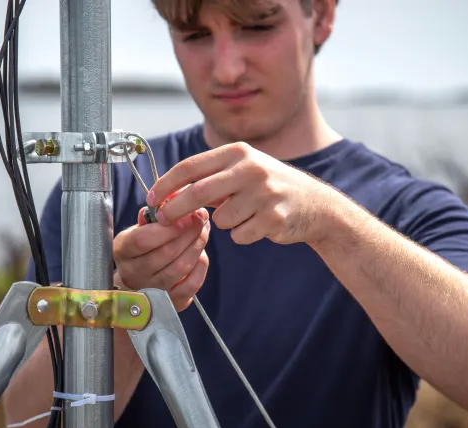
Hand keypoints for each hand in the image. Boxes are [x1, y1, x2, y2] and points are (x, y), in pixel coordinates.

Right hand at [113, 206, 210, 310]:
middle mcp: (133, 274)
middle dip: (189, 232)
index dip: (168, 227)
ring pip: (181, 267)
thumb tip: (171, 201)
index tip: (186, 214)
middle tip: (200, 218)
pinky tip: (201, 254)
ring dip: (197, 245)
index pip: (143, 240)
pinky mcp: (169, 304)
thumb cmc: (140, 251)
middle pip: (166, 253)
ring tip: (203, 230)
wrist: (134, 284)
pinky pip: (191, 285)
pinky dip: (201, 267)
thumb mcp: (138, 229)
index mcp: (122, 251)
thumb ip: (153, 215)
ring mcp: (151, 292)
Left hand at [147, 142, 336, 245]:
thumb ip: (209, 177)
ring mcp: (264, 193)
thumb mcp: (242, 169)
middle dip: (175, 209)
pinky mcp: (274, 217)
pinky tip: (260, 224)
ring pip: (221, 219)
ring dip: (226, 222)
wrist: (316, 205)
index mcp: (238, 152)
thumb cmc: (269, 187)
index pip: (190, 167)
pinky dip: (243, 235)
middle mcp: (251, 168)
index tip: (151, 199)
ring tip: (246, 214)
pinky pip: (239, 235)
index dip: (166, 184)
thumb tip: (167, 195)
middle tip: (164, 220)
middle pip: (198, 192)